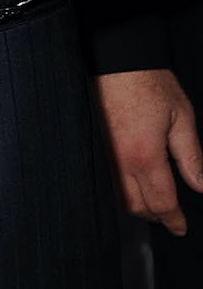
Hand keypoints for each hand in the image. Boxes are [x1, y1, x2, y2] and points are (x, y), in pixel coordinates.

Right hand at [95, 68, 202, 235]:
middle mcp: (120, 160)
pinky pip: (110, 179)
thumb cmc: (148, 82)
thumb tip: (200, 185)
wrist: (114, 59)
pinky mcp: (96, 145)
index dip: (173, 219)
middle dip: (156, 216)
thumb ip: (191, 156)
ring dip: (139, 205)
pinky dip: (125, 189)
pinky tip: (136, 183)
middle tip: (171, 217)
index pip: (161, 201)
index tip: (181, 228)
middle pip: (136, 206)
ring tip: (156, 202)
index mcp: (145, 155)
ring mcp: (105, 153)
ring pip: (119, 195)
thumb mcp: (182, 117)